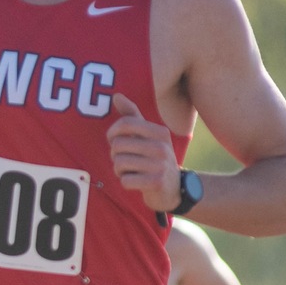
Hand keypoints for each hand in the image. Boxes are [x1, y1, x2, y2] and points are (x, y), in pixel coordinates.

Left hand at [107, 93, 180, 212]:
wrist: (173, 188)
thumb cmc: (154, 158)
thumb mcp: (147, 136)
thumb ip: (132, 116)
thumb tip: (116, 96)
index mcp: (160, 132)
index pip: (126, 123)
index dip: (112, 132)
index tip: (113, 140)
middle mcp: (162, 146)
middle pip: (118, 144)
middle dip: (115, 154)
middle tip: (124, 160)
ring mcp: (161, 165)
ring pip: (119, 163)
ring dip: (119, 170)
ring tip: (130, 171)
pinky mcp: (156, 182)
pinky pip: (125, 180)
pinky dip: (125, 182)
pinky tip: (136, 182)